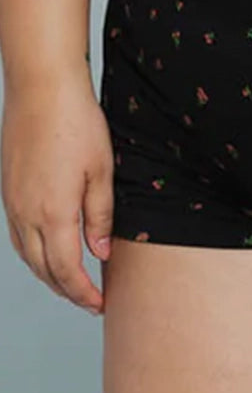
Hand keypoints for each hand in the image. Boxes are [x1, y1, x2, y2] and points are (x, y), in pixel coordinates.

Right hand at [1, 72, 113, 314]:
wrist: (41, 89)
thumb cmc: (77, 124)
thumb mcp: (102, 172)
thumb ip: (100, 218)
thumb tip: (101, 254)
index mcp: (53, 212)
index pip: (66, 270)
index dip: (83, 293)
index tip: (101, 304)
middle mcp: (26, 213)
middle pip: (43, 269)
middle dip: (67, 291)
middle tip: (91, 301)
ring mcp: (12, 202)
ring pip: (26, 255)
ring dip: (49, 275)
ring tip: (73, 284)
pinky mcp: (8, 190)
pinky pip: (17, 236)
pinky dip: (34, 254)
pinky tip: (49, 253)